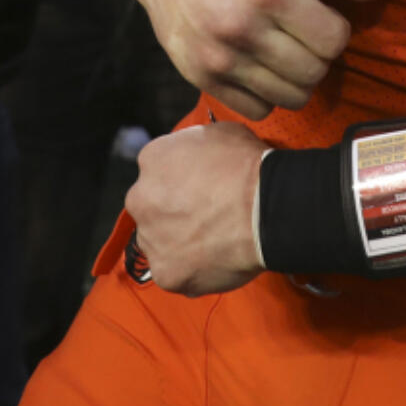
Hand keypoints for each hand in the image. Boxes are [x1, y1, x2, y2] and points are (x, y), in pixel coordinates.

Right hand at [122, 0, 389, 118]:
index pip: (333, 40)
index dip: (337, 29)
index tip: (323, 15)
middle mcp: (242, 29)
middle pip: (314, 72)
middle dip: (320, 55)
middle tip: (305, 33)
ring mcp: (218, 58)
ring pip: (289, 97)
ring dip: (297, 78)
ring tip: (285, 50)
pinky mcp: (199, 78)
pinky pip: (256, 110)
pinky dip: (267, 95)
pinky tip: (261, 66)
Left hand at [127, 122, 266, 294]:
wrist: (264, 209)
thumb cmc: (247, 166)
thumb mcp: (220, 132)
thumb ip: (195, 147)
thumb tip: (199, 159)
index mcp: (153, 158)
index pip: (157, 167)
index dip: (180, 176)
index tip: (199, 183)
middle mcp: (140, 198)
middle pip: (150, 205)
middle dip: (171, 209)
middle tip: (204, 212)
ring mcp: (150, 239)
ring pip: (158, 241)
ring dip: (177, 239)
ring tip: (212, 238)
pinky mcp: (165, 274)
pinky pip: (175, 271)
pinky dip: (192, 267)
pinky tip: (215, 257)